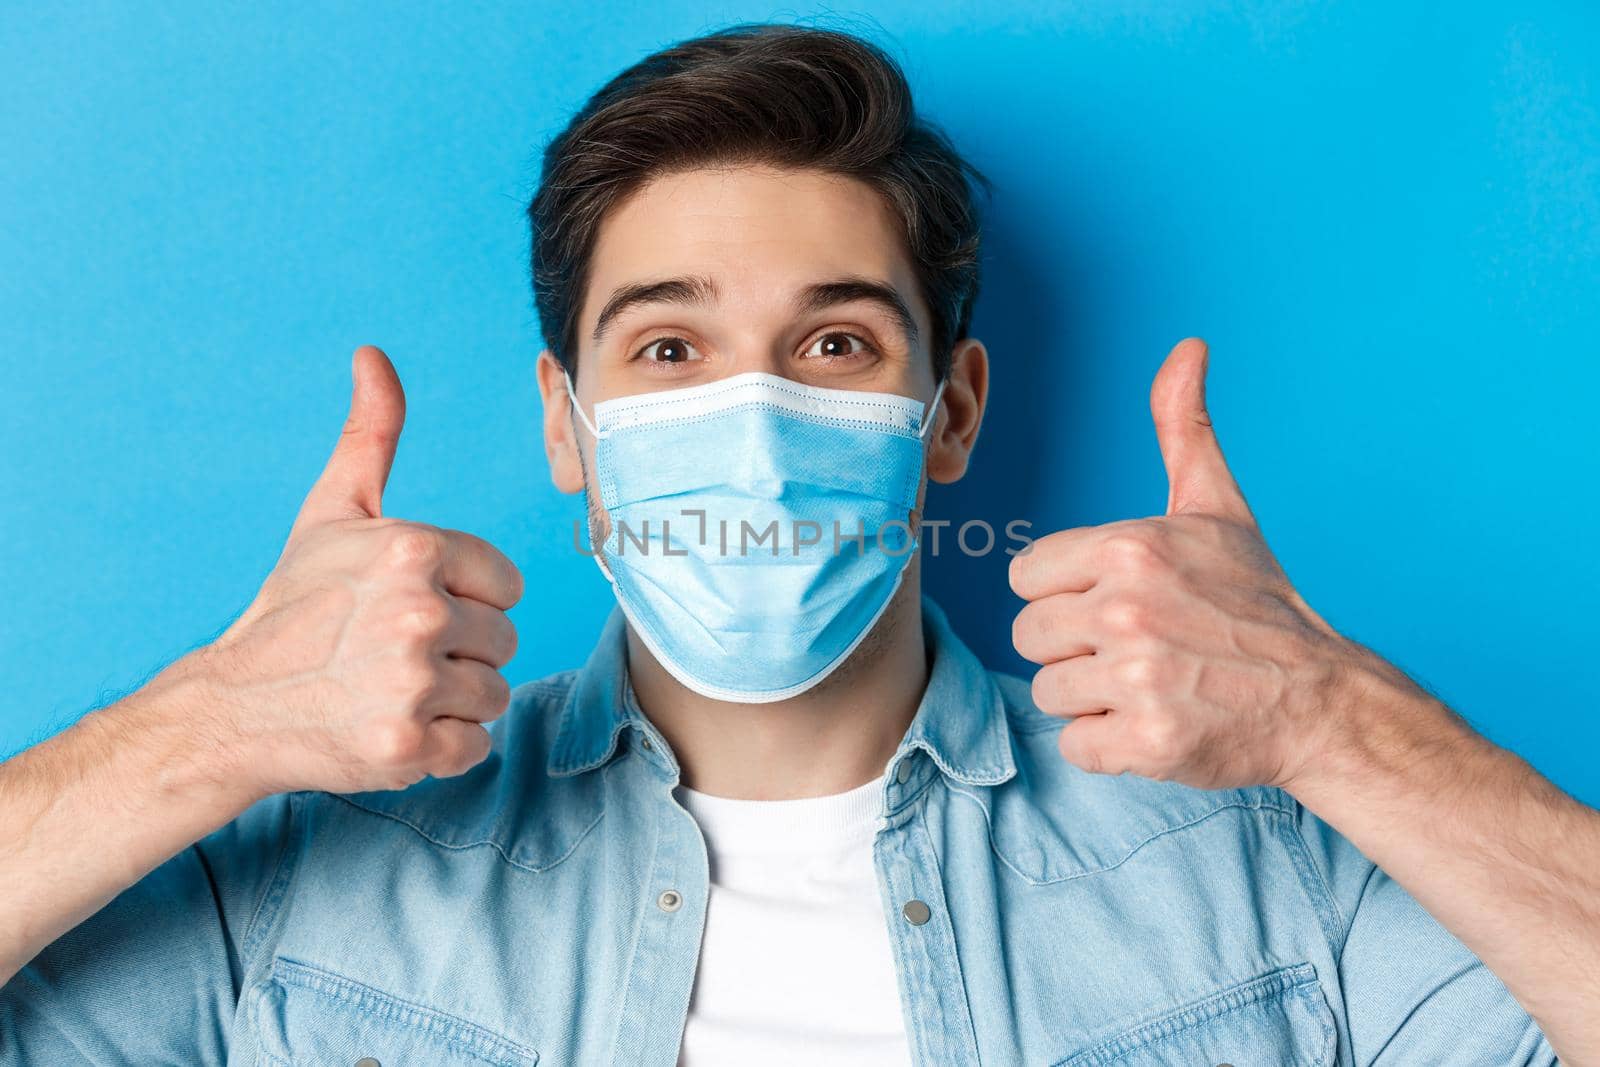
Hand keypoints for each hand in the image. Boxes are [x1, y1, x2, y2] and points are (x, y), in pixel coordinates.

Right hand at [180, 345, 523, 797]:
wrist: (232, 707)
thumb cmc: (293, 606)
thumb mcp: (332, 513)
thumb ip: (371, 436)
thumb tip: (372, 355)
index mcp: (413, 548)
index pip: (507, 584)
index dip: (467, 598)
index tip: (414, 607)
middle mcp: (418, 612)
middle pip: (505, 639)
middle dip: (461, 650)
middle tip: (395, 654)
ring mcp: (412, 683)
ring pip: (495, 694)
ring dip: (454, 700)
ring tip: (392, 689)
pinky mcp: (407, 747)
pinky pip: (475, 747)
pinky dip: (441, 748)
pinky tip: (392, 727)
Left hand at [1009, 337, 1367, 789]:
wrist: (1321, 699)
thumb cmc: (1257, 604)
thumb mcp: (1217, 508)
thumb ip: (1183, 428)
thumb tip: (1187, 348)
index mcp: (1128, 548)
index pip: (1027, 577)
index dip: (1065, 594)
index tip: (1118, 603)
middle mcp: (1126, 608)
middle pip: (1029, 635)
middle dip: (1074, 647)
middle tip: (1140, 649)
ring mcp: (1136, 677)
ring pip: (1048, 691)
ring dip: (1091, 697)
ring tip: (1151, 684)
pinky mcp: (1146, 739)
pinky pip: (1076, 744)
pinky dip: (1109, 745)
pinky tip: (1156, 723)